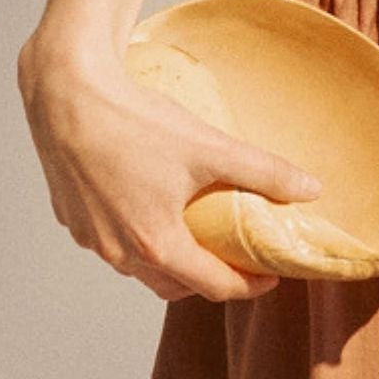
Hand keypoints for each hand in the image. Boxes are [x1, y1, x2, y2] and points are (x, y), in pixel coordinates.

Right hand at [16, 39, 323, 303]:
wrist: (68, 93)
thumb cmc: (137, 121)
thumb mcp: (209, 146)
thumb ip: (262, 171)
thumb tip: (310, 190)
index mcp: (155, 244)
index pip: (212, 286)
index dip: (248, 285)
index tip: (270, 276)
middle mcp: (118, 252)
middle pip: (172, 284)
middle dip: (207, 278)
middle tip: (234, 258)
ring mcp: (90, 237)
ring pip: (137, 264)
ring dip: (169, 258)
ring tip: (194, 232)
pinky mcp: (70, 215)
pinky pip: (109, 238)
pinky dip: (135, 233)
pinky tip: (147, 202)